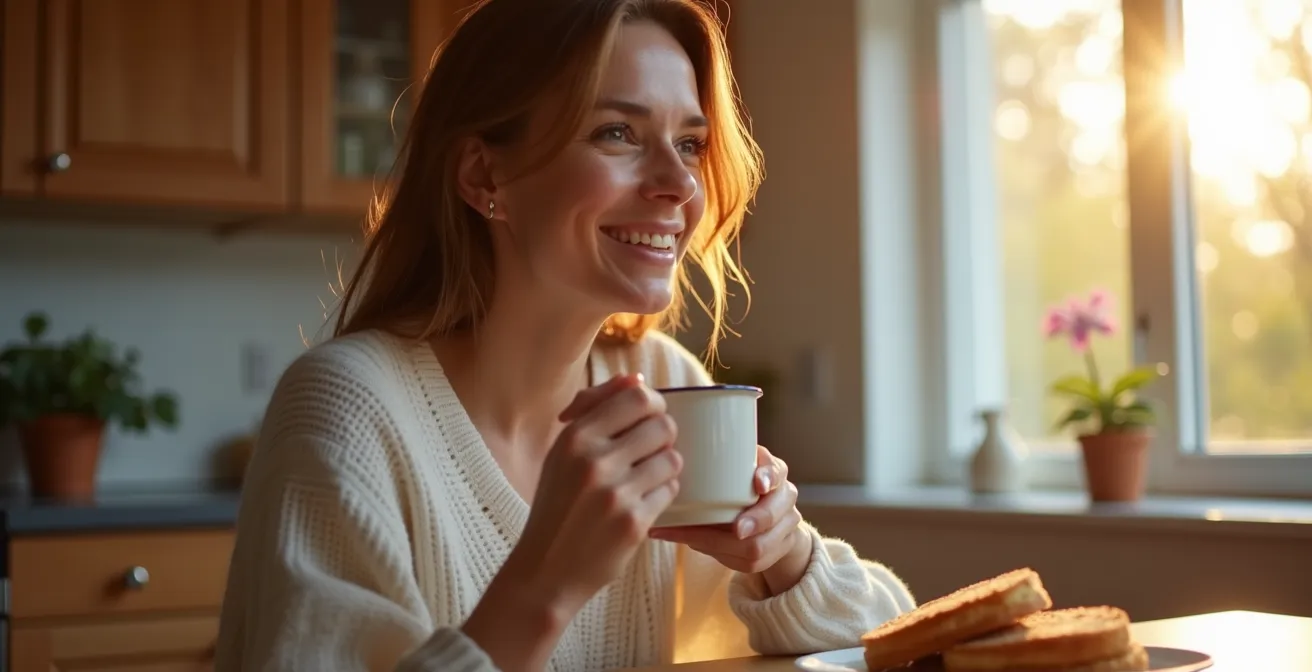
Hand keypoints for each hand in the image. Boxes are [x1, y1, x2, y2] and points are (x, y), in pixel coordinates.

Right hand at [508, 373, 681, 612]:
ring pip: (672, 459)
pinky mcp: (634, 523)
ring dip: (666, 466)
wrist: (545, 569)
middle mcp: (594, 461)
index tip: (648, 418)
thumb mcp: (563, 453)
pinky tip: (644, 501)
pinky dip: (663, 494)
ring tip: (647, 478)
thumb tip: (637, 379)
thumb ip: (596, 412)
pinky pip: (670, 491)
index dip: (653, 404)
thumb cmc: (557, 505)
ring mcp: (616, 494)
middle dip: (664, 436)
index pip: (637, 397)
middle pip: (663, 425)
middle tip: (651, 451)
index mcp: (575, 438)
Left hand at [648, 445, 813, 594]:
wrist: (772, 518)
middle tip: (736, 528)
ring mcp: (784, 528)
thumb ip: (718, 466)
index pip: (777, 470)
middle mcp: (784, 499)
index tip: (758, 483)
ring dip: (721, 545)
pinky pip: (751, 564)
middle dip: (753, 521)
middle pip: (773, 514)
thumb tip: (669, 468)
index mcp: (774, 472)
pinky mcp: (775, 554)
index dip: (769, 476)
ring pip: (760, 546)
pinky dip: (719, 556)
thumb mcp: (737, 470)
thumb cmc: (742, 487)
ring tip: (689, 538)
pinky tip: (694, 545)